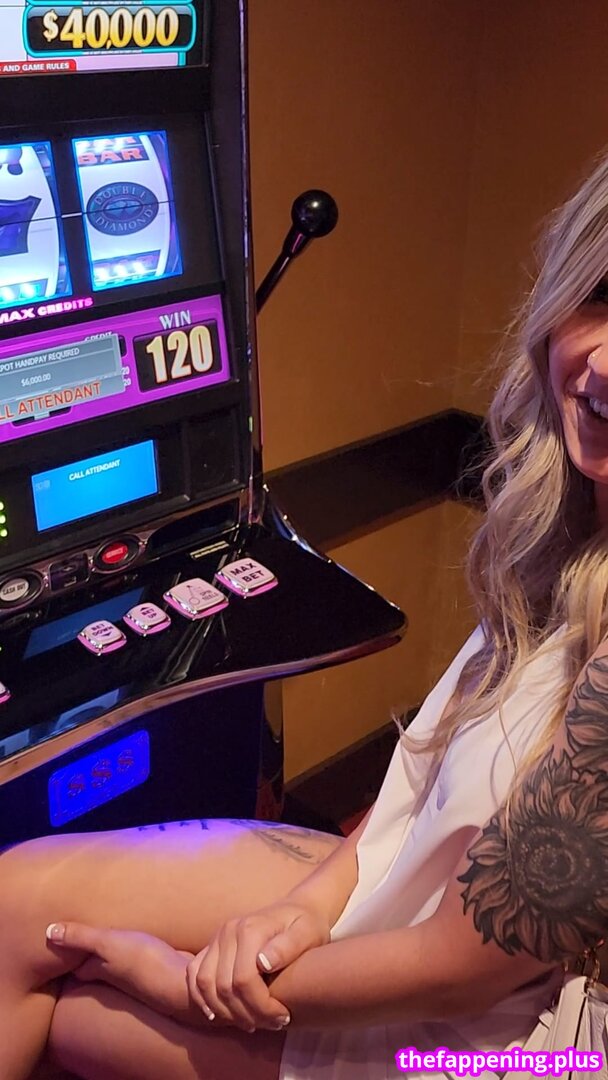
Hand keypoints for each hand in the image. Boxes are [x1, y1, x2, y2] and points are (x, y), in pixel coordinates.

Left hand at [46, 921, 194, 1018]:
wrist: (183, 982)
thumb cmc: (142, 962)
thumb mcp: (107, 944)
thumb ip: (81, 937)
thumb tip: (48, 932)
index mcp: (100, 971)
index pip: (77, 967)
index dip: (69, 955)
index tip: (61, 942)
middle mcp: (115, 975)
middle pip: (96, 966)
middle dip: (89, 955)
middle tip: (83, 935)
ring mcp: (136, 973)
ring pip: (117, 962)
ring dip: (113, 950)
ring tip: (110, 931)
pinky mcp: (156, 966)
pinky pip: (139, 956)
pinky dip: (135, 948)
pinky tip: (141, 935)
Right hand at [187, 900, 329, 1032]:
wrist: (298, 909)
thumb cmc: (306, 925)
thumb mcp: (307, 933)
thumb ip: (287, 947)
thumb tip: (263, 963)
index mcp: (250, 929)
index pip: (244, 980)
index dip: (261, 1006)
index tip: (282, 1017)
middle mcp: (228, 931)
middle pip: (224, 986)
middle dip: (246, 1014)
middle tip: (271, 1024)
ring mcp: (217, 938)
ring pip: (204, 984)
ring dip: (224, 1012)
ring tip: (251, 1022)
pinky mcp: (212, 946)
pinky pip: (194, 974)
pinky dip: (200, 998)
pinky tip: (217, 1014)